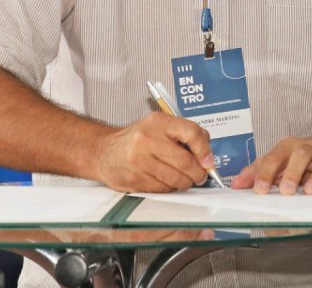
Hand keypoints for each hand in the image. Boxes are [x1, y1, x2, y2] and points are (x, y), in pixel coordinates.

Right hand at [91, 114, 213, 192]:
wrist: (103, 151)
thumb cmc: (137, 139)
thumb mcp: (160, 126)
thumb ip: (185, 134)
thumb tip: (207, 154)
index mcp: (158, 122)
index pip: (191, 133)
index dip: (204, 149)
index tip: (208, 161)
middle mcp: (147, 139)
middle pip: (184, 161)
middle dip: (198, 173)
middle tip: (200, 176)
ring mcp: (138, 161)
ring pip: (175, 179)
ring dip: (185, 183)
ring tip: (184, 180)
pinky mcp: (133, 179)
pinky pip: (162, 189)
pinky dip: (170, 189)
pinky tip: (167, 182)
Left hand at [230, 137, 311, 194]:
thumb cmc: (296, 161)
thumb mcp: (275, 163)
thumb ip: (256, 173)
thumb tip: (235, 185)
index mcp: (287, 148)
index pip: (274, 157)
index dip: (266, 173)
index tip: (260, 190)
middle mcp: (307, 148)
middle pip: (301, 155)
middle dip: (293, 172)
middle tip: (286, 191)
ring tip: (311, 192)